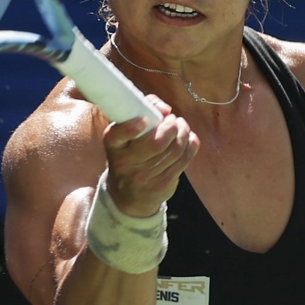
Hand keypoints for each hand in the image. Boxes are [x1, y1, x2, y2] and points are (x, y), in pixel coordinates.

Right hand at [102, 95, 199, 216]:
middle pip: (156, 143)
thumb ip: (142, 110)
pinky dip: (191, 146)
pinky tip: (190, 138)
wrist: (127, 194)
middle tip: (174, 120)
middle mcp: (125, 163)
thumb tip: (166, 109)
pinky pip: (183, 161)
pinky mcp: (161, 185)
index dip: (131, 127)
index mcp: (114, 146)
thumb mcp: (125, 134)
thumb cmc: (130, 153)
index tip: (144, 119)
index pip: (117, 136)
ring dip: (184, 133)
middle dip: (171, 127)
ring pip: (174, 151)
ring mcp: (144, 177)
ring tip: (182, 126)